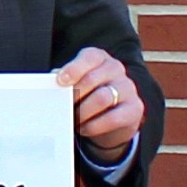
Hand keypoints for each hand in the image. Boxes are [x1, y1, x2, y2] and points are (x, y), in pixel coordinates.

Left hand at [55, 47, 144, 161]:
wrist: (114, 118)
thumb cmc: (88, 96)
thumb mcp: (77, 84)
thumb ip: (66, 81)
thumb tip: (50, 83)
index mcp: (100, 58)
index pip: (89, 57)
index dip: (74, 68)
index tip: (60, 81)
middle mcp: (116, 69)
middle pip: (92, 79)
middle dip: (74, 96)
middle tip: (64, 108)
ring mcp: (128, 87)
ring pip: (102, 98)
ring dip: (83, 112)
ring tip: (73, 119)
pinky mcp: (135, 108)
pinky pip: (113, 118)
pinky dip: (94, 126)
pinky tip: (85, 128)